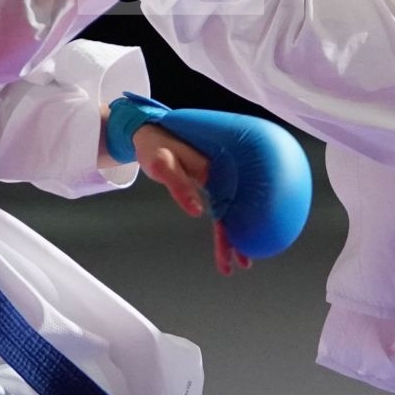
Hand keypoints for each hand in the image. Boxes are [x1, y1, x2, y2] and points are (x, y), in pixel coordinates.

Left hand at [131, 122, 252, 275]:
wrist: (150, 131)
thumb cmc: (155, 146)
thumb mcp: (162, 165)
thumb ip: (180, 187)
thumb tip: (197, 212)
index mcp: (214, 170)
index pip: (227, 206)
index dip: (232, 231)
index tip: (238, 251)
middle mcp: (219, 175)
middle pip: (233, 211)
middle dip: (238, 239)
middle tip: (244, 263)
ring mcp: (216, 178)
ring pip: (229, 210)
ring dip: (233, 233)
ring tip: (238, 258)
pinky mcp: (209, 181)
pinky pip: (221, 204)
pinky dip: (224, 221)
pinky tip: (228, 234)